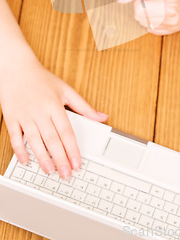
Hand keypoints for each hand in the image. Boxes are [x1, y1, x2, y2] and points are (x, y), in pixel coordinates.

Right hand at [0, 57, 107, 178]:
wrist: (17, 69)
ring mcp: (25, 116)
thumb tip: (103, 117)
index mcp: (55, 105)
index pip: (66, 132)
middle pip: (52, 140)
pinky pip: (16, 138)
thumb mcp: (66, 90)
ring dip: (43, 158)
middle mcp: (40, 112)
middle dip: (60, 159)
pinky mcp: (12, 118)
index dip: (72, 150)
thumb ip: (84, 107)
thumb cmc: (42, 80)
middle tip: (66, 174)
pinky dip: (20, 151)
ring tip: (50, 170)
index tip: (77, 163)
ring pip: (34, 142)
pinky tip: (27, 161)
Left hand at [116, 0, 179, 34]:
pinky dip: (152, 18)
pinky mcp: (173, 30)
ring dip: (148, 11)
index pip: (138, 10)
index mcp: (168, 9)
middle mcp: (172, 22)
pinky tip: (162, 9)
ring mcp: (173, 27)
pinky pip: (151, 28)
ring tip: (160, 1)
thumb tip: (119, 0)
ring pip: (144, 23)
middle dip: (144, 5)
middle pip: (140, 18)